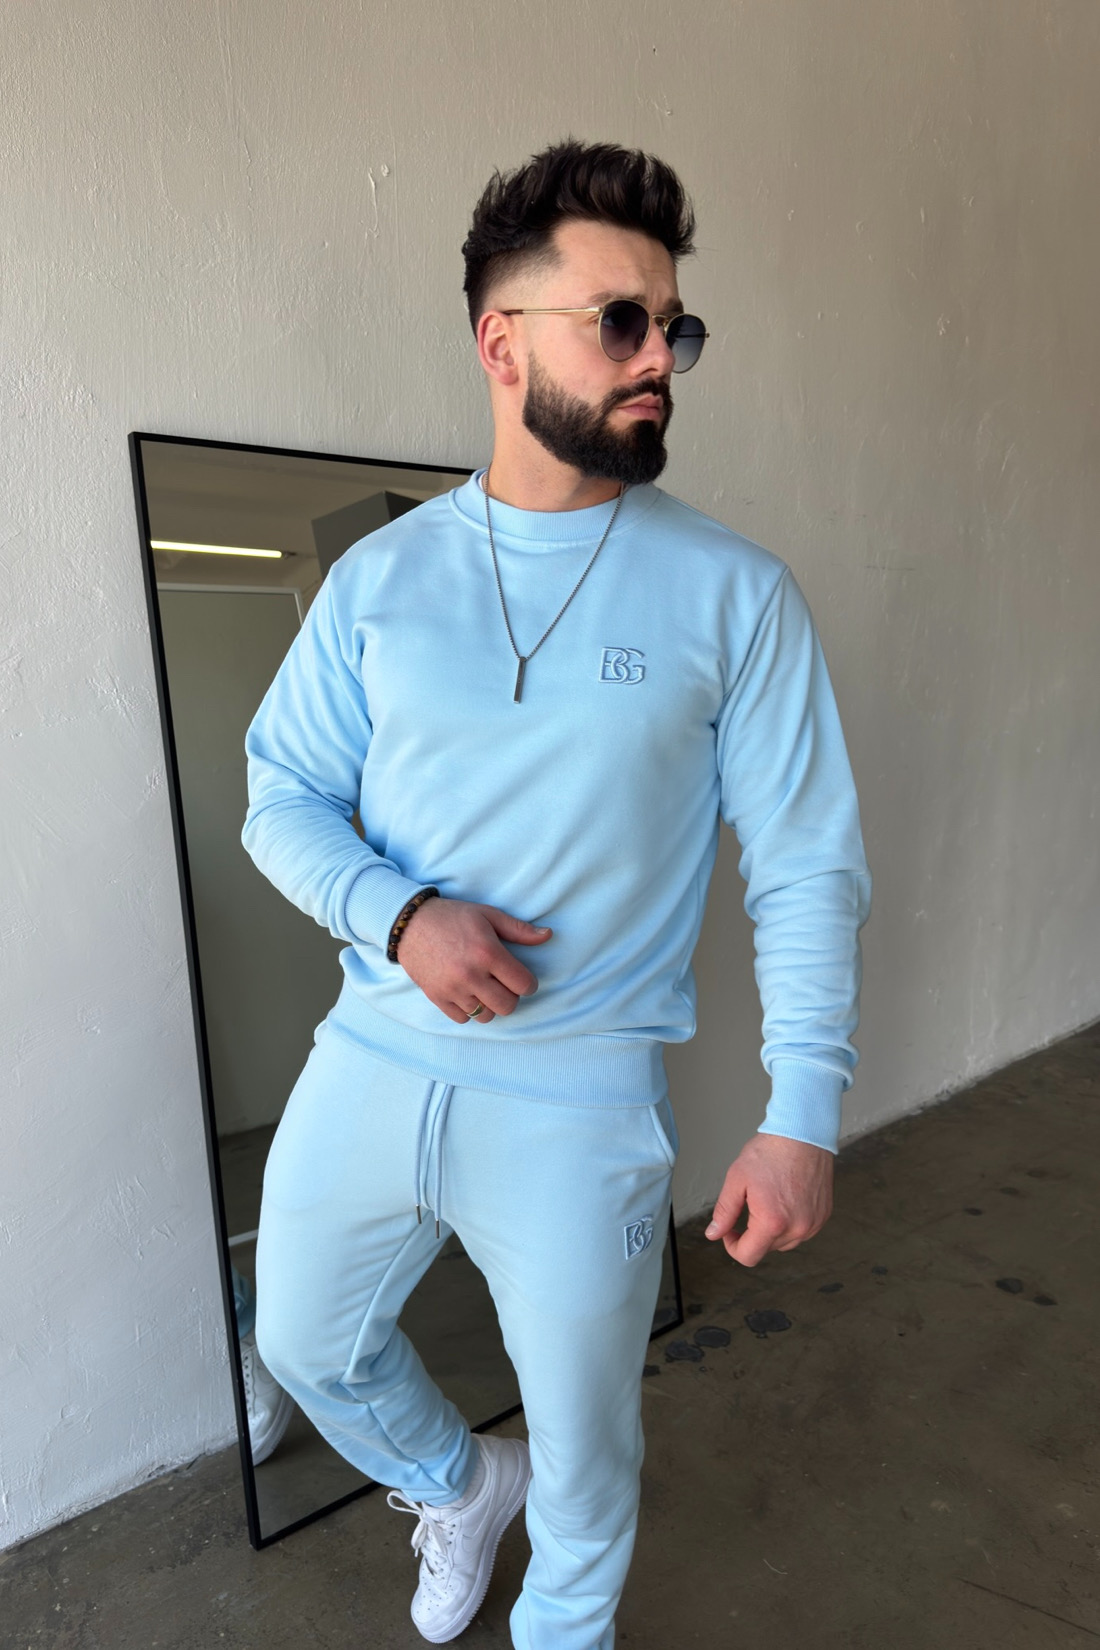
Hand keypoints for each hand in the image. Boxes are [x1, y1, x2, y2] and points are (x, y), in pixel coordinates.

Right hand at [396, 897, 551, 1024]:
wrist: (409, 923)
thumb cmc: (452, 917)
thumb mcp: (487, 915)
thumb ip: (519, 929)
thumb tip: (548, 935)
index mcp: (487, 953)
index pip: (523, 985)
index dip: (528, 983)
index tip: (522, 979)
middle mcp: (471, 974)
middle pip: (507, 1006)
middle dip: (511, 996)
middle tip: (503, 984)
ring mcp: (452, 989)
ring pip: (486, 1016)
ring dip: (490, 1005)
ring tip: (485, 988)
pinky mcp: (437, 997)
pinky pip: (463, 1019)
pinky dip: (469, 1010)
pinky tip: (467, 993)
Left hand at [705, 1133, 833, 1266]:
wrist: (803, 1133)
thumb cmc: (771, 1152)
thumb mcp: (737, 1179)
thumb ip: (724, 1211)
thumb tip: (714, 1233)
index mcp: (772, 1222)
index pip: (748, 1256)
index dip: (733, 1247)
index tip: (729, 1232)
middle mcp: (797, 1228)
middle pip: (766, 1249)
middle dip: (752, 1233)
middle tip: (749, 1205)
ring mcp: (813, 1223)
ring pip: (785, 1242)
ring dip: (772, 1230)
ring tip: (769, 1200)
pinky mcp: (823, 1216)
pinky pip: (801, 1231)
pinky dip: (790, 1223)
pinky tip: (785, 1200)